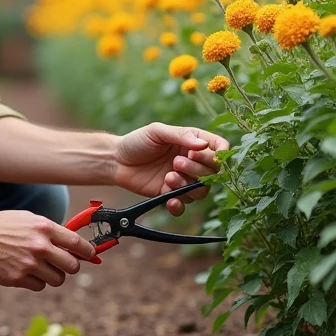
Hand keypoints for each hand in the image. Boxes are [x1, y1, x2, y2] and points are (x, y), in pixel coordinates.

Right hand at [0, 210, 96, 291]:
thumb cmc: (2, 226)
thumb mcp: (28, 220)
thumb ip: (50, 231)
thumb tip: (72, 243)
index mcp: (44, 228)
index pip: (77, 243)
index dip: (88, 251)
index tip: (90, 255)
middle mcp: (39, 246)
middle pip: (72, 266)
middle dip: (71, 266)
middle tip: (63, 265)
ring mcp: (29, 264)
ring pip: (58, 279)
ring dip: (53, 276)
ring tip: (41, 268)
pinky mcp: (18, 278)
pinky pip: (39, 286)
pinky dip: (36, 281)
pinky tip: (25, 272)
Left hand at [113, 122, 228, 215]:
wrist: (116, 160)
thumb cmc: (137, 141)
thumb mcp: (158, 131)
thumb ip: (181, 136)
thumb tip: (203, 145)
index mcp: (192, 142)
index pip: (218, 148)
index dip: (214, 154)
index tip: (196, 152)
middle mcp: (192, 161)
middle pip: (213, 172)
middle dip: (197, 169)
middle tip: (176, 162)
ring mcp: (183, 179)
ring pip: (201, 190)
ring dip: (188, 185)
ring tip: (169, 177)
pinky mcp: (171, 194)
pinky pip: (184, 204)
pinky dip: (179, 204)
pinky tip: (170, 200)